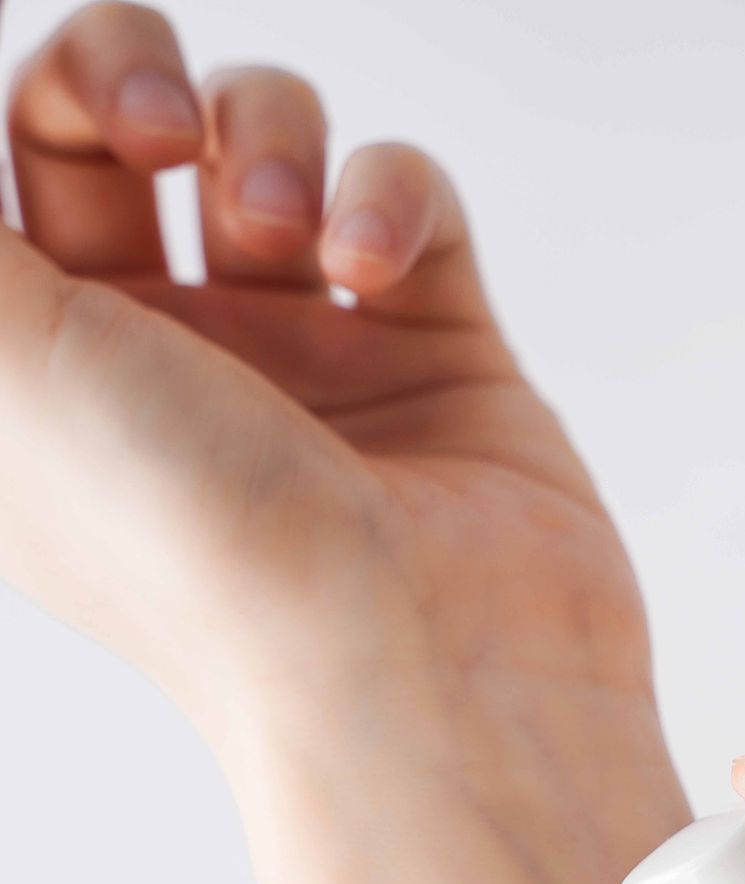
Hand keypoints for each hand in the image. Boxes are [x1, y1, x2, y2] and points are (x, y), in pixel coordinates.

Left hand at [0, 3, 684, 883]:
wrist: (417, 679)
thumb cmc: (205, 559)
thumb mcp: (6, 374)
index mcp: (48, 388)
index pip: (5, 188)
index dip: (28, 114)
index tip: (61, 132)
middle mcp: (168, 366)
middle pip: (119, 135)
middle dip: (132, 79)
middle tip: (161, 126)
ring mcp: (309, 360)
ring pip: (271, 150)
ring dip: (271, 137)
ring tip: (286, 227)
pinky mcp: (436, 359)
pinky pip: (409, 204)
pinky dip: (391, 197)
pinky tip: (372, 266)